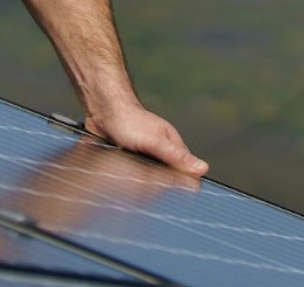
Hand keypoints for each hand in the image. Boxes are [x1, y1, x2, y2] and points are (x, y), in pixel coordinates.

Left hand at [86, 103, 209, 176]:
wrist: (101, 110)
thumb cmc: (128, 120)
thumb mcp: (155, 141)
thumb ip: (176, 156)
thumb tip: (203, 169)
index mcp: (173, 147)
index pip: (184, 175)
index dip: (178, 187)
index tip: (166, 194)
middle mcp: (161, 153)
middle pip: (165, 179)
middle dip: (154, 186)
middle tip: (140, 184)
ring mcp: (145, 157)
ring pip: (148, 180)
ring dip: (139, 184)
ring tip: (128, 180)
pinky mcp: (129, 161)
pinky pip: (133, 177)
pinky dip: (127, 180)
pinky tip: (120, 179)